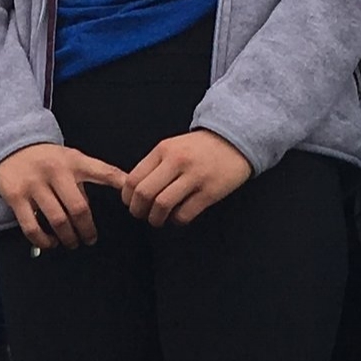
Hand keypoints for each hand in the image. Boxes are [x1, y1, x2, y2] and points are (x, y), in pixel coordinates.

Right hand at [0, 143, 124, 248]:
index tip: (131, 199)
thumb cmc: (46, 159)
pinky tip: (50, 243)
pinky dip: (43, 240)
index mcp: (74, 161)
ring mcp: (34, 184)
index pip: (103, 171)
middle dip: (87, 230)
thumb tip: (89, 216)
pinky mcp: (16, 196)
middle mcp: (55, 171)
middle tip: (90, 239)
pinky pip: (32, 226)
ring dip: (67, 238)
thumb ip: (83, 181)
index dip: (120, 183)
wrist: (9, 146)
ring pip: (57, 220)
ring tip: (71, 243)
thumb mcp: (69, 159)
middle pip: (78, 208)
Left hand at [120, 130, 252, 226]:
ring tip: (158, 219)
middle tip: (142, 215)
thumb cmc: (198, 148)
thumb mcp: (172, 148)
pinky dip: (176, 221)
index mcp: (163, 150)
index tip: (131, 204)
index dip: (127, 198)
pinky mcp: (210, 192)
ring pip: (162, 206)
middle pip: (144, 194)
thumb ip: (151, 166)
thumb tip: (125, 186)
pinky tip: (178, 217)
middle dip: (138, 211)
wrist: (235, 140)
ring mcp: (195, 176)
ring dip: (155, 219)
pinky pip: (184, 214)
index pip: (133, 179)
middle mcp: (177, 161)